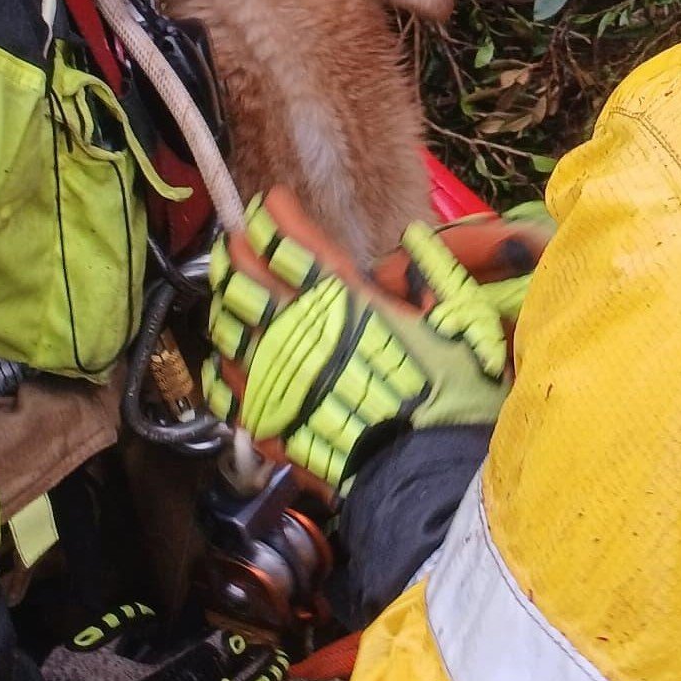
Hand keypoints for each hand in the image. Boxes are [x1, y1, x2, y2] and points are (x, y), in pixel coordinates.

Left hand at [201, 190, 523, 496]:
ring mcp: (281, 379)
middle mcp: (305, 333)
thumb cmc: (451, 399)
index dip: (277, 221)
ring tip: (223, 286)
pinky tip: (224, 355)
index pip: (299, 248)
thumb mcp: (458, 326)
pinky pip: (230, 386)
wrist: (427, 476)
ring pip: (232, 327)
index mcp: (350, 303)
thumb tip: (414, 240)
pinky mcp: (272, 423)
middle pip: (252, 280)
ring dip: (224, 300)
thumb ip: (435, 277)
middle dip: (238, 251)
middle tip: (234, 236)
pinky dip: (222, 363)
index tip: (268, 204)